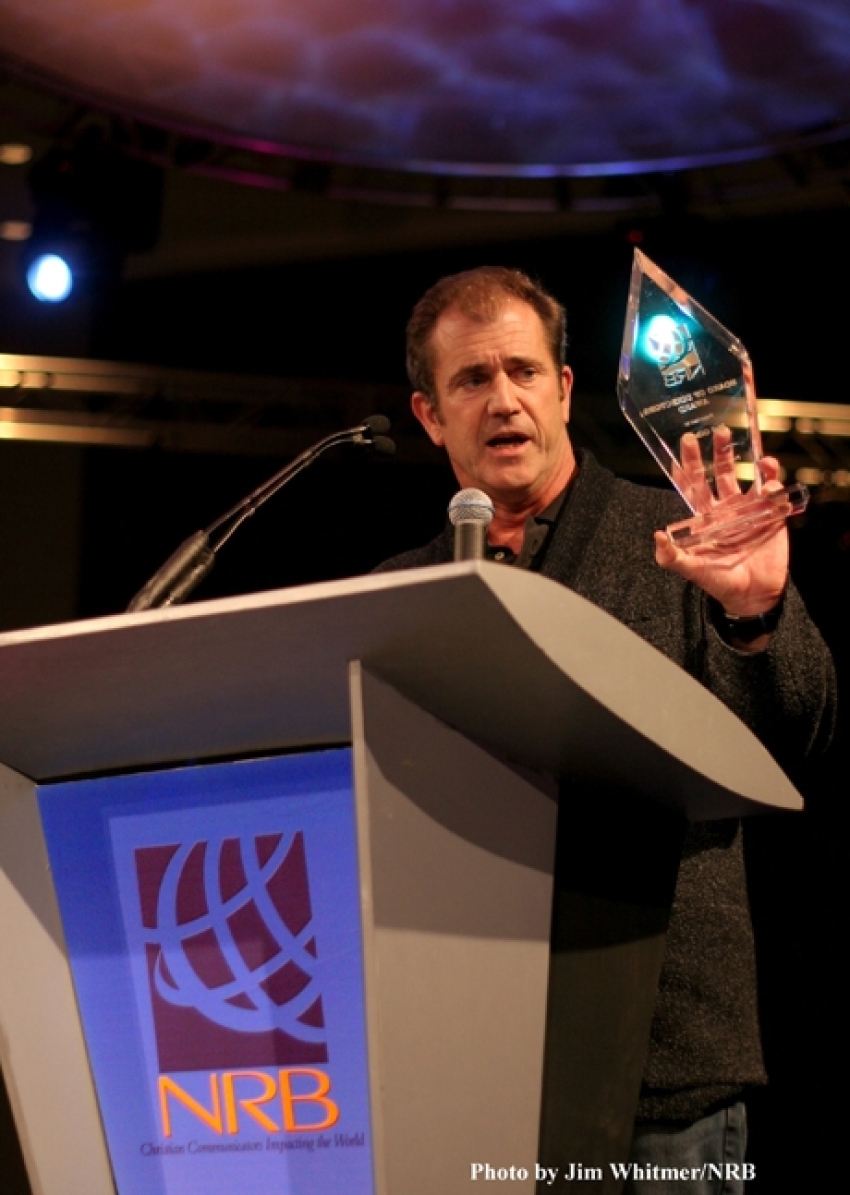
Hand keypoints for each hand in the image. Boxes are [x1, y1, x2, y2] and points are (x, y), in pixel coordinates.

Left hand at [655, 428, 788, 618]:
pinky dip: (772, 483)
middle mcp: (726, 509)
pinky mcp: (771, 516)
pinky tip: (769, 481)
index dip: (688, 468)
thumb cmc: (720, 582)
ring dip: (748, 460)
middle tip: (717, 431)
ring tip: (753, 451)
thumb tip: (657, 536)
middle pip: (719, 473)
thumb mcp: (692, 570)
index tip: (684, 449)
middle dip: (718, 452)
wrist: (752, 595)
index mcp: (705, 518)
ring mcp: (749, 510)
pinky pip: (772, 493)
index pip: (693, 487)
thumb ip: (671, 556)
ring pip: (747, 477)